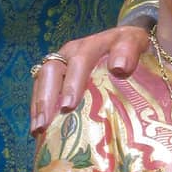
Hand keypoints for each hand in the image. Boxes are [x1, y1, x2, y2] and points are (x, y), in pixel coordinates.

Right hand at [29, 26, 149, 133]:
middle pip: (51, 71)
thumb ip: (129, 51)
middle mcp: (69, 54)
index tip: (68, 106)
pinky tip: (39, 130)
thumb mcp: (134, 42)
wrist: (124, 44)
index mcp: (89, 46)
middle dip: (46, 98)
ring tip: (37, 130)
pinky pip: (40, 90)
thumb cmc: (130, 47)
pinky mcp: (55, 77)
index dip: (72, 83)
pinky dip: (37, 108)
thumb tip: (119, 67)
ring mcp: (60, 64)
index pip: (78, 62)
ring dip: (38, 105)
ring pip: (41, 81)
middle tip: (44, 123)